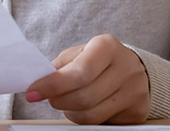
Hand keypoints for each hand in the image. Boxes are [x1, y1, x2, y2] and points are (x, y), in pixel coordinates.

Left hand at [25, 34, 149, 123]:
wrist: (134, 69)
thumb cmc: (99, 60)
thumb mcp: (80, 53)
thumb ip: (60, 66)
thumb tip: (39, 81)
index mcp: (107, 47)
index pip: (79, 72)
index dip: (54, 85)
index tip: (33, 92)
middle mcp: (126, 68)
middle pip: (84, 97)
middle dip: (59, 100)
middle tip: (49, 98)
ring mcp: (134, 92)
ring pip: (92, 115)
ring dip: (70, 112)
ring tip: (66, 102)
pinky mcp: (136, 111)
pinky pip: (102, 123)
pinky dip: (84, 118)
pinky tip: (82, 108)